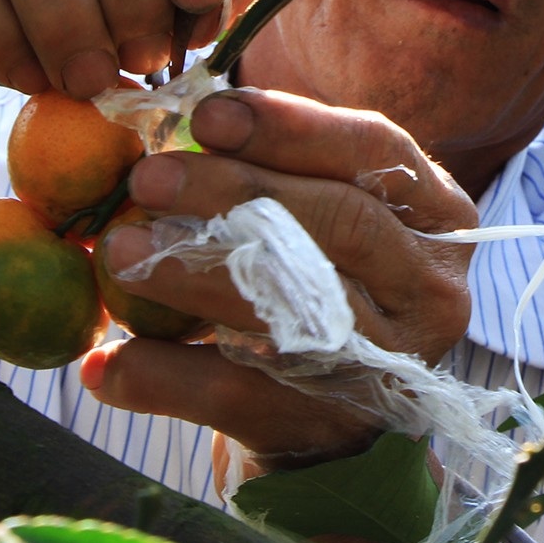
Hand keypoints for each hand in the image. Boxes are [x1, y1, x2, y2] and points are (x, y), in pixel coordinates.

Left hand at [79, 88, 478, 466]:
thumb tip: (171, 123)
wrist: (337, 423)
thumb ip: (275, 169)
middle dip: (234, 192)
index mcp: (437, 216)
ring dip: (193, 276)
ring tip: (118, 252)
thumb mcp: (327, 217)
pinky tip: (106, 364)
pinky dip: (166, 378)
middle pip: (340, 223)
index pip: (375, 151)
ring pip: (293, 309)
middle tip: (147, 178)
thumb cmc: (324, 279)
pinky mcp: (333, 427)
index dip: (290, 127)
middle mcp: (430, 290)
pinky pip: (241, 396)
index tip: (206, 115)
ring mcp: (391, 365)